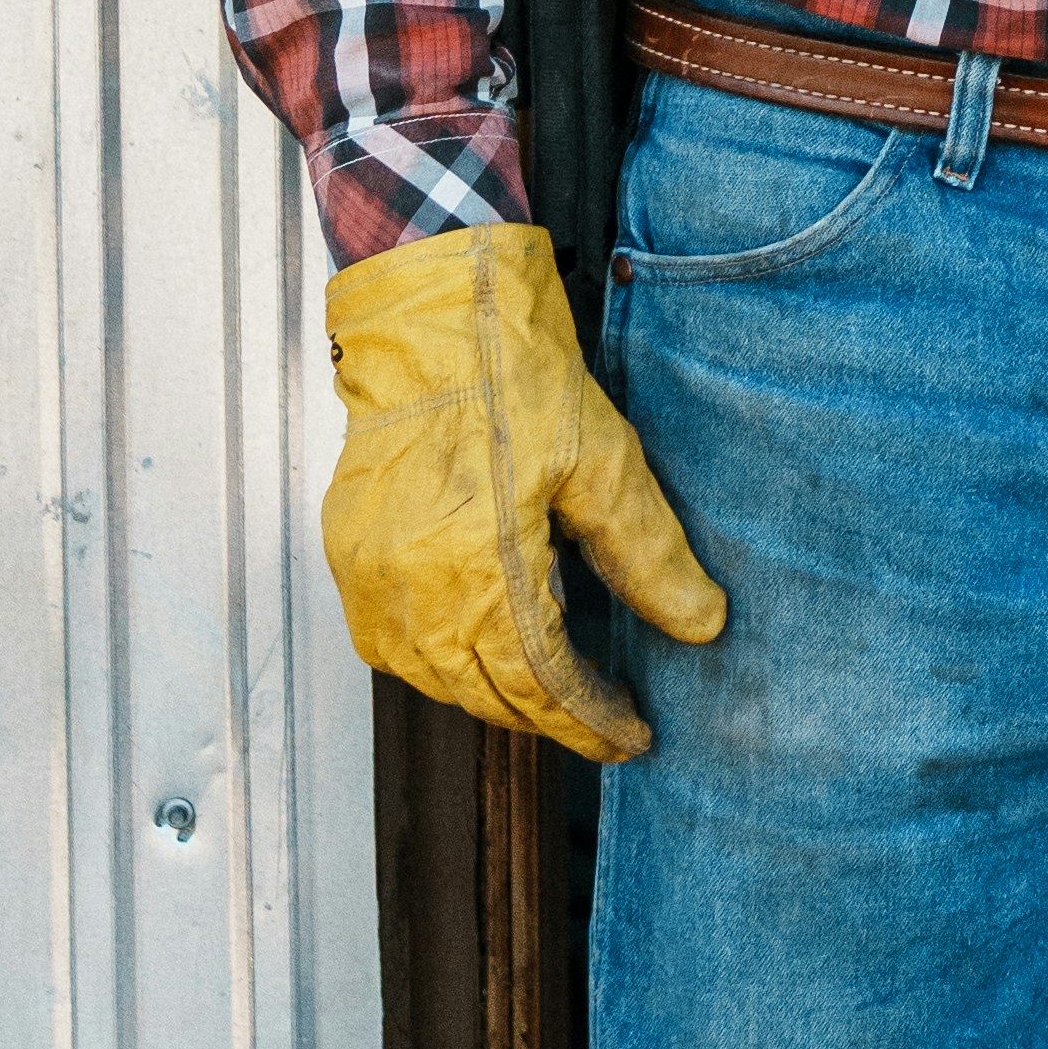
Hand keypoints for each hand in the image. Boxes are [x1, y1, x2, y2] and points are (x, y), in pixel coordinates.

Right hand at [320, 216, 732, 759]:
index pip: (541, 682)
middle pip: (484, 692)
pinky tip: (472, 654)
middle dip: (546, 717)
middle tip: (601, 719)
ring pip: (430, 678)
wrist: (430, 315)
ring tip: (546, 694)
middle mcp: (414, 582)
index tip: (632, 733)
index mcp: (482, 563)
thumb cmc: (514, 374)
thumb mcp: (605, 462)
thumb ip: (648, 557)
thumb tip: (701, 626)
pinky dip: (431, 664)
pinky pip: (383, 644)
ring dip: (489, 697)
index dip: (590, 719)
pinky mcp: (346, 552)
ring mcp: (370, 572)